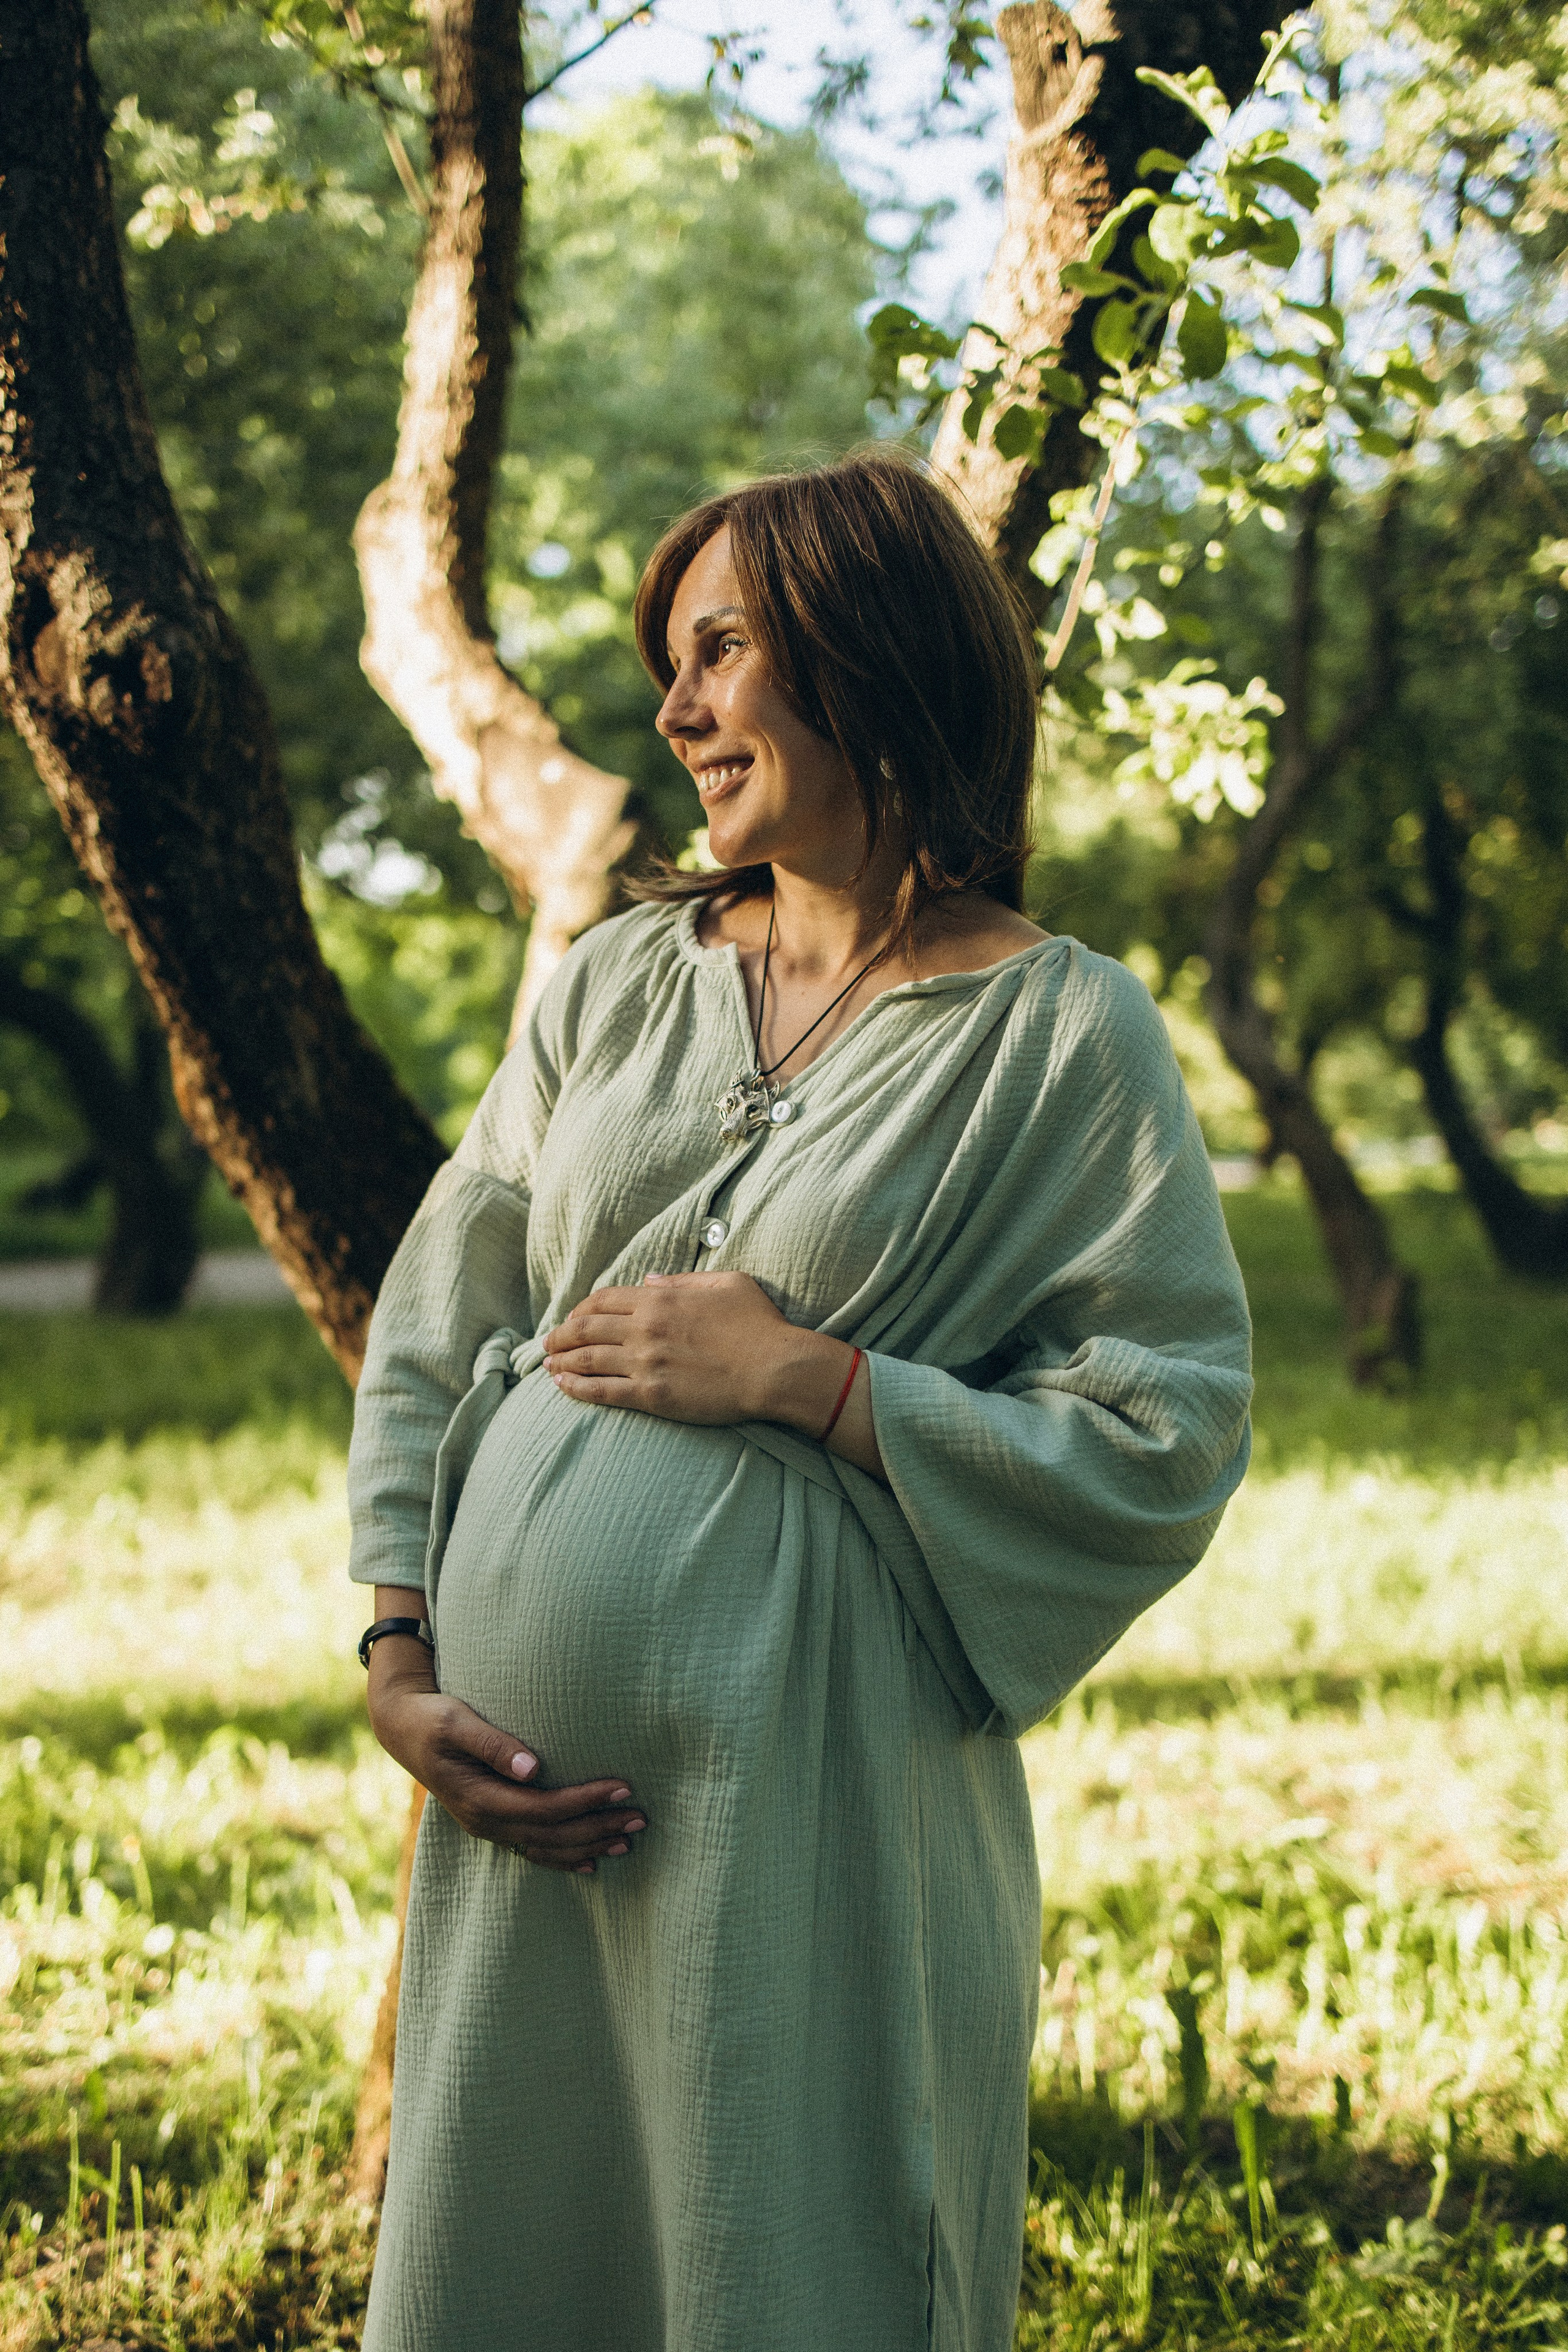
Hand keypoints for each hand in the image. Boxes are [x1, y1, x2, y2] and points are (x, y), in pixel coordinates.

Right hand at [367, 1618, 645, 1874]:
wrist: (401, 1728)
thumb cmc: (433, 1717)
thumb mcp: (457, 1722)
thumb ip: (493, 1744)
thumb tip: (533, 1767)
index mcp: (479, 1798)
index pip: (544, 1808)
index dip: (584, 1802)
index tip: (622, 1788)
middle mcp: (485, 1820)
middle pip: (552, 1835)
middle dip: (598, 1828)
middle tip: (640, 1818)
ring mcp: (487, 1826)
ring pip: (545, 1848)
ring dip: (588, 1846)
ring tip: (628, 1842)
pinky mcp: (491, 1821)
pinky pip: (532, 1849)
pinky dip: (563, 1858)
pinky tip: (590, 1862)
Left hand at [541, 1272, 885, 1479]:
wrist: (774, 1369)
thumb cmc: (759, 1324)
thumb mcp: (726, 1283)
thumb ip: (683, 1280)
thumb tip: (650, 1281)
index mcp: (661, 1298)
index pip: (604, 1299)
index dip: (581, 1307)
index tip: (573, 1316)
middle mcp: (644, 1328)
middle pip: (585, 1328)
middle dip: (561, 1335)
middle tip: (549, 1342)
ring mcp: (645, 1363)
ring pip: (587, 1359)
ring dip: (562, 1361)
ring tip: (548, 1365)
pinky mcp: (651, 1395)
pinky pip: (601, 1391)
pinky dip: (576, 1388)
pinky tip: (562, 1387)